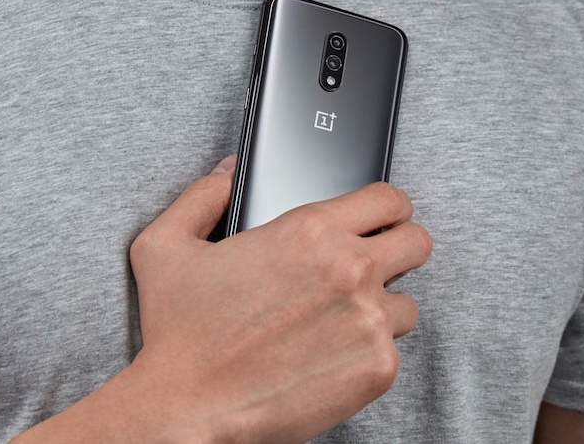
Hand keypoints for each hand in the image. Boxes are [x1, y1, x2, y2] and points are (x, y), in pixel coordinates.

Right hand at [128, 156, 431, 443]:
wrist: (186, 410)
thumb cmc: (177, 333)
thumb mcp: (165, 245)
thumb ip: (202, 195)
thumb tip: (229, 172)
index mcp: (309, 230)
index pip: (390, 199)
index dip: (387, 208)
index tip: (380, 221)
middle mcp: (349, 269)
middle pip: (418, 242)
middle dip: (400, 249)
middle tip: (375, 266)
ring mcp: (369, 320)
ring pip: (408, 302)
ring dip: (382, 309)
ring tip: (339, 323)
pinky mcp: (377, 368)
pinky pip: (395, 350)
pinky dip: (368, 354)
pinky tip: (330, 357)